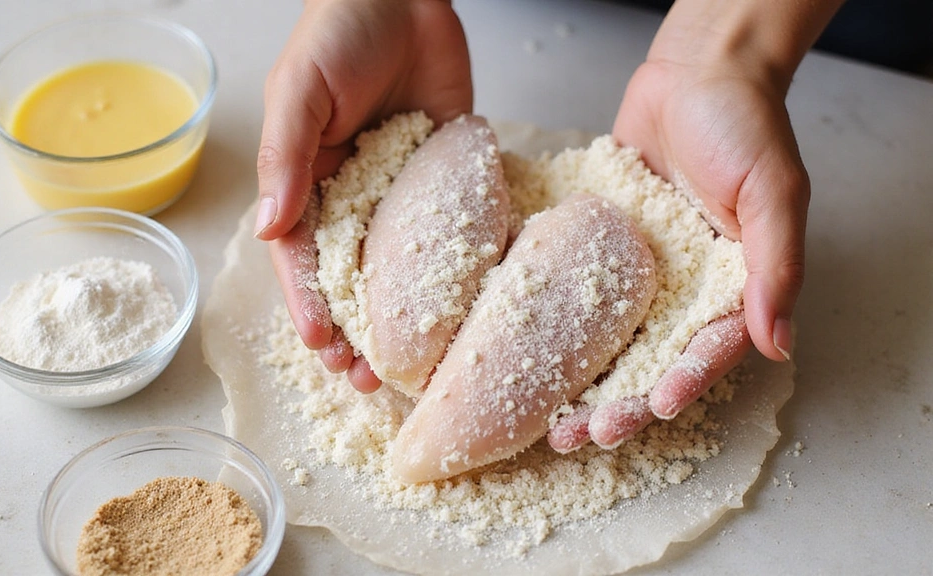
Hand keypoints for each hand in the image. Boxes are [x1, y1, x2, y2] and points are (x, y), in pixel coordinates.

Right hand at [255, 0, 471, 391]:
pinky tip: (468, 312)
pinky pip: (454, 232)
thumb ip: (285, 157)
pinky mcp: (451, 179)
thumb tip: (272, 228)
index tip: (322, 347)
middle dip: (355, 332)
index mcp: (307, 183)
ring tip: (413, 368)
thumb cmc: (337, 32)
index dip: (310, 304)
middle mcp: (354, 197)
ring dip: (405, 321)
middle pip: (352, 279)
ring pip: (403, 271)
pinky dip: (459, 273)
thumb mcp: (299, 92)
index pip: (303, 257)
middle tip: (367, 381)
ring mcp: (403, 194)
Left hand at [548, 0, 844, 448]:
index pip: (707, 352)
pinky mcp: (600, 252)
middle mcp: (683, 291)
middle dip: (620, 404)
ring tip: (548, 420)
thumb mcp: (774, 192)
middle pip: (650, 362)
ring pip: (608, 343)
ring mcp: (638, 275)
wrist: (693, 72)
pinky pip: (576, 295)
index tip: (654, 407)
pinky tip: (519, 354)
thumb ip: (775, 266)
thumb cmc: (743, 123)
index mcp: (732, 288)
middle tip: (583, 434)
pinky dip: (552, 328)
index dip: (682, 384)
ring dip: (581, 383)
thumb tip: (777, 342)